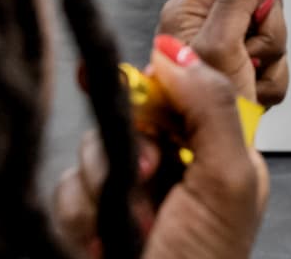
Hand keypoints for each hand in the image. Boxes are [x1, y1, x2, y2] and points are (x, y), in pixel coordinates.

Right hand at [53, 45, 267, 258]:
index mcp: (216, 154)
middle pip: (128, 115)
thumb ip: (210, 107)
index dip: (152, 81)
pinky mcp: (87, 218)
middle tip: (142, 178)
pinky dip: (77, 215)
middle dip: (126, 147)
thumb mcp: (226, 181)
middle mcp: (172, 169)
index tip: (122, 74)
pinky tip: (97, 244)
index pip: (180, 92)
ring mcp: (126, 195)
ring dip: (101, 188)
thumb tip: (177, 51)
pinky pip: (64, 188)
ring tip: (122, 230)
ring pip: (91, 149)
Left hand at [158, 0, 288, 106]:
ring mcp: (231, 48)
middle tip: (246, 51)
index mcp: (191, 6)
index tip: (254, 6)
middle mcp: (210, 23)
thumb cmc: (191, 110)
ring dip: (268, 58)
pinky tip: (252, 92)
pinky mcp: (247, 71)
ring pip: (275, 32)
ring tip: (246, 77)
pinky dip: (271, 82)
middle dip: (265, 28)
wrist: (201, 162)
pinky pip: (278, 63)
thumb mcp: (218, 45)